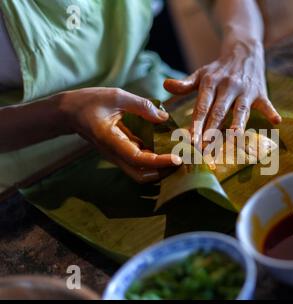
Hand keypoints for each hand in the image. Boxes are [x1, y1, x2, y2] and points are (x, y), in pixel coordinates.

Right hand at [58, 88, 181, 182]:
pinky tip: (167, 147)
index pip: (138, 159)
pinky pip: (140, 162)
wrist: (69, 112)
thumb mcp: (117, 96)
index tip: (177, 159)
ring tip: (178, 154)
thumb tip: (165, 117)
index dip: (159, 161)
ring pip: (141, 172)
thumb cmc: (90, 101)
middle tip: (181, 159)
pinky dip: (155, 159)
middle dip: (162, 172)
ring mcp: (117, 155)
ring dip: (160, 167)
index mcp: (111, 140)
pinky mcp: (121, 152)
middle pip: (141, 175)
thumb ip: (142, 106)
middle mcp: (114, 154)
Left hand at [164, 40, 281, 144]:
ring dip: (238, 123)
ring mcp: (245, 90)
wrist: (244, 50)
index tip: (191, 140)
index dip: (196, 124)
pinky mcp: (260, 92)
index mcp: (210, 83)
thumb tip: (165, 86)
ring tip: (235, 137)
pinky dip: (271, 111)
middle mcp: (227, 86)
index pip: (202, 107)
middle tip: (206, 149)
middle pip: (219, 112)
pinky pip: (266, 103)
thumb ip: (185, 84)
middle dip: (212, 131)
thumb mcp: (201, 73)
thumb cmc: (219, 69)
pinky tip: (276, 121)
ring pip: (240, 110)